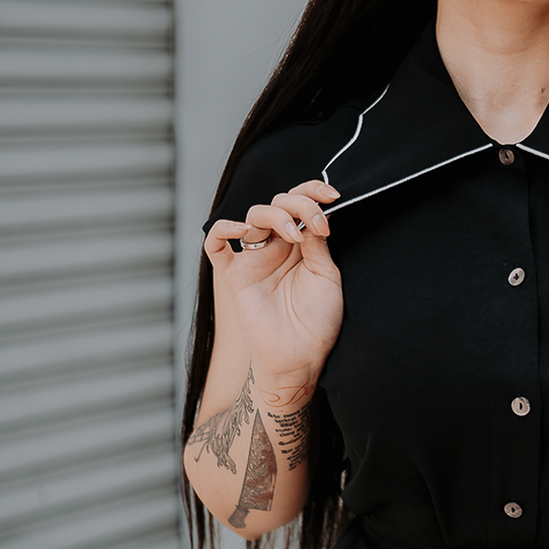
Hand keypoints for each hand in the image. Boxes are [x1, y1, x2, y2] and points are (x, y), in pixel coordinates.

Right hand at [203, 180, 343, 380]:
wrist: (301, 356)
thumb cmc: (318, 321)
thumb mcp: (327, 275)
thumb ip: (317, 244)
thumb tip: (313, 215)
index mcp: (302, 244)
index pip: (300, 204)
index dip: (313, 192)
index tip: (333, 196)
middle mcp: (277, 247)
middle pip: (279, 203)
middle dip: (301, 204)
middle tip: (318, 224)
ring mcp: (255, 260)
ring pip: (254, 215)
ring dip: (276, 215)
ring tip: (296, 236)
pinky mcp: (235, 276)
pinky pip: (215, 246)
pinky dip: (222, 229)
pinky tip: (242, 230)